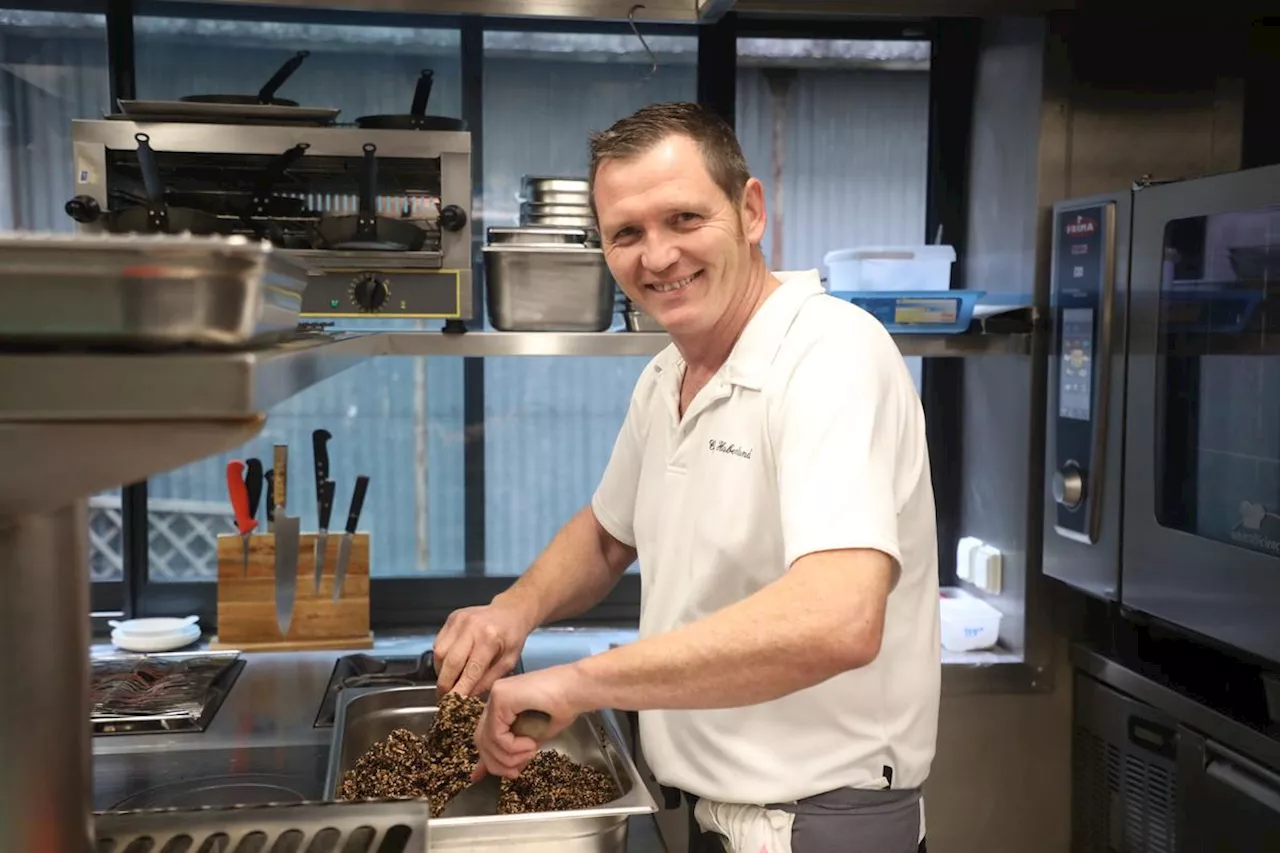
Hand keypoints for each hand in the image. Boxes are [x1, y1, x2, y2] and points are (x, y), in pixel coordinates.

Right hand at [434, 601, 534, 696]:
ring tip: (449, 681)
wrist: (510, 611)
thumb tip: (468, 696)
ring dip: (441, 671)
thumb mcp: (509, 662)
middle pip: (450, 662)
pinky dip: (441, 658)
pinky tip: (449, 665)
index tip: (452, 704)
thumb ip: (488, 680)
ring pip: (440, 653)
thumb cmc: (512, 638)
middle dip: (445, 684)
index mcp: (489, 638)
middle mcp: (471, 627)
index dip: (459, 689)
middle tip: (444, 698)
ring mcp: (459, 620)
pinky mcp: (451, 618)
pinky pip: (438, 643)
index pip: (470, 670)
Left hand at [473, 665, 586, 779]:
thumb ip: (514, 750)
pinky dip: (513, 747)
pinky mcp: (501, 697)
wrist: (578, 689)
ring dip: (509, 756)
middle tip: (515, 773)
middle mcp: (494, 697)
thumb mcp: (533, 735)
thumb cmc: (563, 708)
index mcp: (501, 704)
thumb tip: (497, 771)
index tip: (485, 778)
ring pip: (487, 740)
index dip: (486, 759)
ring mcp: (496, 695)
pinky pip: (497, 734)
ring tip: (530, 753)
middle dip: (496, 763)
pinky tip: (530, 744)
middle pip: (480, 740)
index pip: (484, 736)